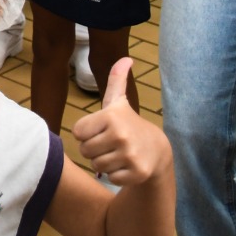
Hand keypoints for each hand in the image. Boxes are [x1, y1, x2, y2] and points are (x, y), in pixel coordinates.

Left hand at [73, 59, 170, 186]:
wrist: (158, 150)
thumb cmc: (129, 124)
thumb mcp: (119, 102)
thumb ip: (116, 80)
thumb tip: (125, 57)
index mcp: (110, 117)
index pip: (77, 132)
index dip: (87, 133)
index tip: (101, 130)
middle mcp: (120, 135)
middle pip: (84, 150)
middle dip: (94, 149)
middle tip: (110, 144)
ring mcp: (129, 155)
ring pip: (96, 166)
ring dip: (103, 163)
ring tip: (117, 154)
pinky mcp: (136, 173)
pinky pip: (110, 178)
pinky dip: (115, 175)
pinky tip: (125, 166)